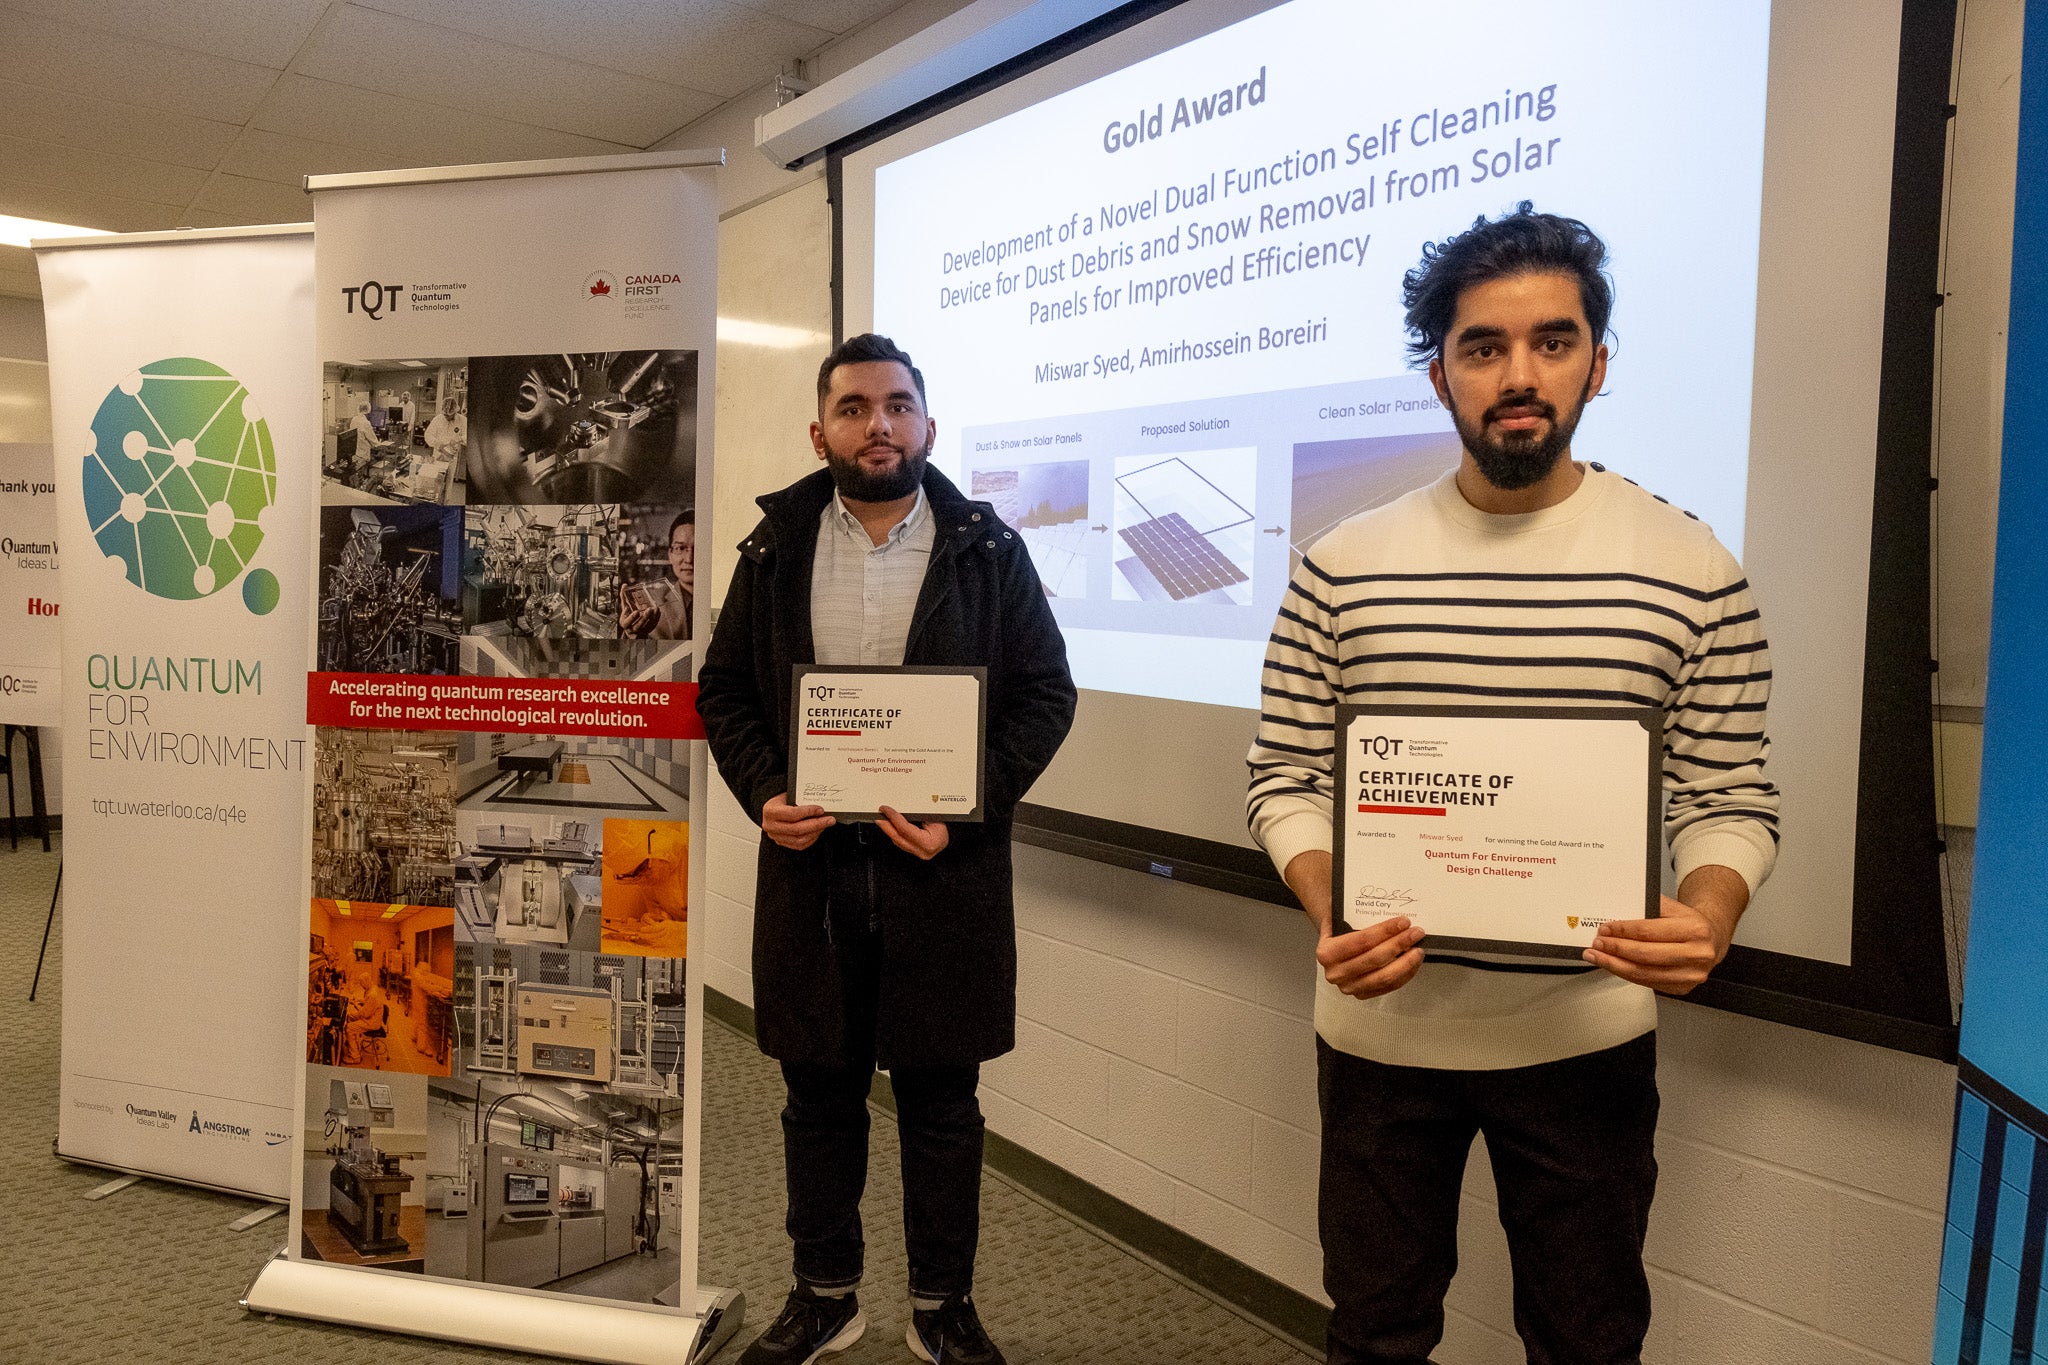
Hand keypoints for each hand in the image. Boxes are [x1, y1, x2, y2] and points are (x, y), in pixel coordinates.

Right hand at [619, 602, 655, 637]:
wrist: (632, 628)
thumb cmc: (628, 617)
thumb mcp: (624, 609)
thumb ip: (624, 599)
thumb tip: (624, 586)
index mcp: (625, 623)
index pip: (627, 622)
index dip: (632, 618)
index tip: (637, 612)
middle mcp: (632, 629)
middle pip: (638, 625)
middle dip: (644, 618)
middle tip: (649, 609)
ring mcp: (640, 631)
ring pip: (647, 626)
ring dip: (652, 618)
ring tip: (655, 609)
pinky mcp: (647, 630)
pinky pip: (652, 625)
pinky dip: (656, 619)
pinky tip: (658, 612)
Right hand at [762, 793, 833, 851]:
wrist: (773, 808)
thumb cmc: (782, 801)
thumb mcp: (788, 796)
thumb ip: (801, 801)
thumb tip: (820, 807)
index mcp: (770, 811)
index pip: (792, 814)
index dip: (808, 812)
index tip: (820, 809)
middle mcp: (770, 826)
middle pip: (797, 829)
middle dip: (817, 824)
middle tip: (829, 820)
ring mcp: (775, 836)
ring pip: (799, 839)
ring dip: (815, 832)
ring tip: (825, 825)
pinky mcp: (782, 843)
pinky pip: (799, 845)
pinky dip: (811, 839)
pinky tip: (818, 831)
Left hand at [877, 806, 948, 860]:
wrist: (953, 839)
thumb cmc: (946, 828)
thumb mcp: (935, 818)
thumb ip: (919, 814)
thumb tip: (902, 806)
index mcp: (929, 843)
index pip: (905, 829)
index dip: (894, 818)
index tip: (886, 809)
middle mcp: (922, 851)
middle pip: (898, 837)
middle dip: (885, 825)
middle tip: (878, 814)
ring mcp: (917, 853)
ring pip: (897, 841)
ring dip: (887, 829)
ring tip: (881, 818)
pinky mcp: (914, 851)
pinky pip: (900, 842)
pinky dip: (893, 832)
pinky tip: (889, 825)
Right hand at [1317, 915, 1426, 998]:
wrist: (1331, 951)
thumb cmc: (1338, 932)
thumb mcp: (1336, 917)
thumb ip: (1347, 908)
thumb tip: (1368, 896)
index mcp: (1327, 953)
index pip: (1362, 940)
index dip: (1385, 931)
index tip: (1403, 922)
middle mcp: (1335, 973)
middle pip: (1375, 959)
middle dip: (1399, 944)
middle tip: (1416, 932)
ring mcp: (1349, 987)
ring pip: (1384, 977)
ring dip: (1406, 962)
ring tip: (1418, 949)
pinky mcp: (1363, 995)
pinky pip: (1389, 987)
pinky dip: (1405, 974)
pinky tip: (1413, 962)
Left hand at [1584, 895, 1734, 994]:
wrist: (1712, 939)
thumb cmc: (1689, 923)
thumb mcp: (1674, 907)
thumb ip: (1648, 907)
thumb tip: (1616, 911)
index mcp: (1695, 930)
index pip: (1649, 931)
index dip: (1623, 931)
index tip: (1606, 928)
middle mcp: (1697, 954)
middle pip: (1645, 955)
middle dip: (1616, 949)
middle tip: (1598, 943)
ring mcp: (1691, 975)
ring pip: (1644, 973)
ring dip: (1615, 965)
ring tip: (1597, 957)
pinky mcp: (1682, 988)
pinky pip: (1647, 983)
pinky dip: (1626, 974)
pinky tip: (1613, 966)